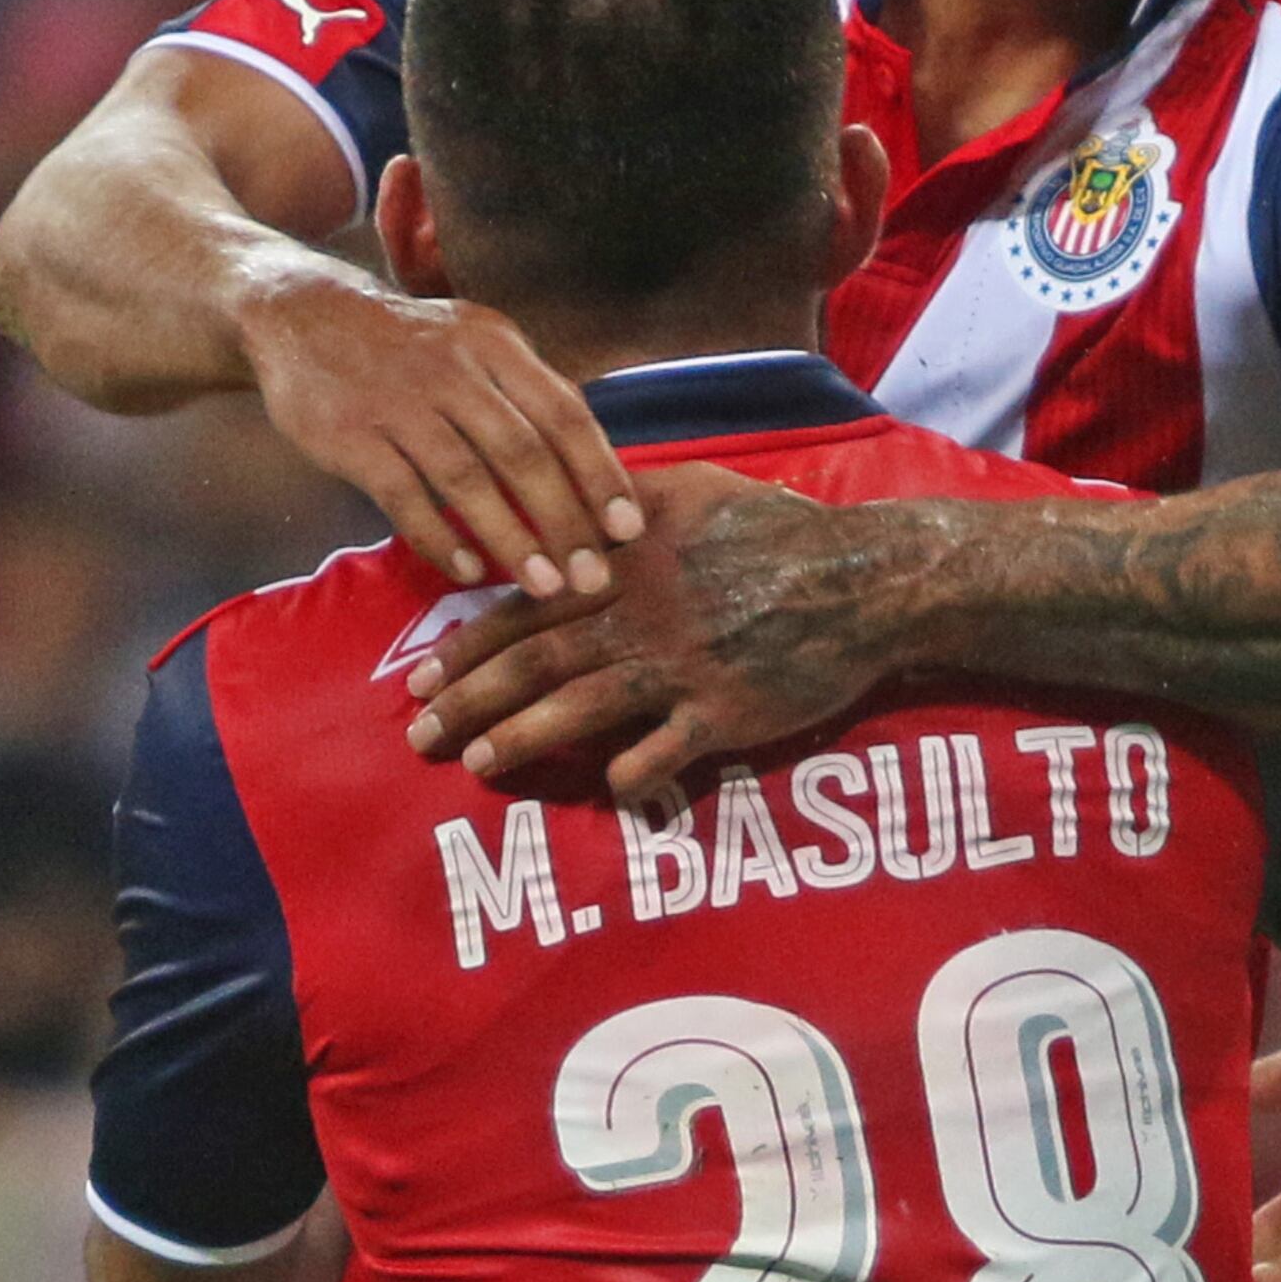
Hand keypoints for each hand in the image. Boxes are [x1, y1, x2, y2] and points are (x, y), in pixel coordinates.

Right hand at [240, 271, 642, 592]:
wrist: (300, 313)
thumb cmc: (410, 346)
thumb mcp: (475, 342)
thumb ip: (527, 396)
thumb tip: (593, 470)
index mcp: (495, 345)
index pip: (565, 413)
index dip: (600, 474)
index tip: (628, 529)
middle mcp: (452, 368)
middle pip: (523, 453)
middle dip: (565, 521)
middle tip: (593, 577)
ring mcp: (398, 401)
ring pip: (467, 479)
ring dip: (511, 539)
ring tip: (544, 586)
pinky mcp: (349, 434)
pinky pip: (403, 495)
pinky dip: (438, 536)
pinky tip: (467, 570)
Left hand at [405, 466, 920, 796]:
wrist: (862, 577)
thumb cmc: (776, 530)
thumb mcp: (692, 490)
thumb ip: (620, 499)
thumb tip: (565, 497)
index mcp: (623, 565)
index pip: (524, 609)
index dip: (466, 647)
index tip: (418, 677)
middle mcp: (641, 617)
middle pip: (535, 664)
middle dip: (468, 702)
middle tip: (418, 736)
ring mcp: (681, 669)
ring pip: (581, 708)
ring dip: (521, 739)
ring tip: (477, 765)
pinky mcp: (725, 713)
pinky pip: (664, 753)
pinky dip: (630, 774)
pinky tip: (605, 791)